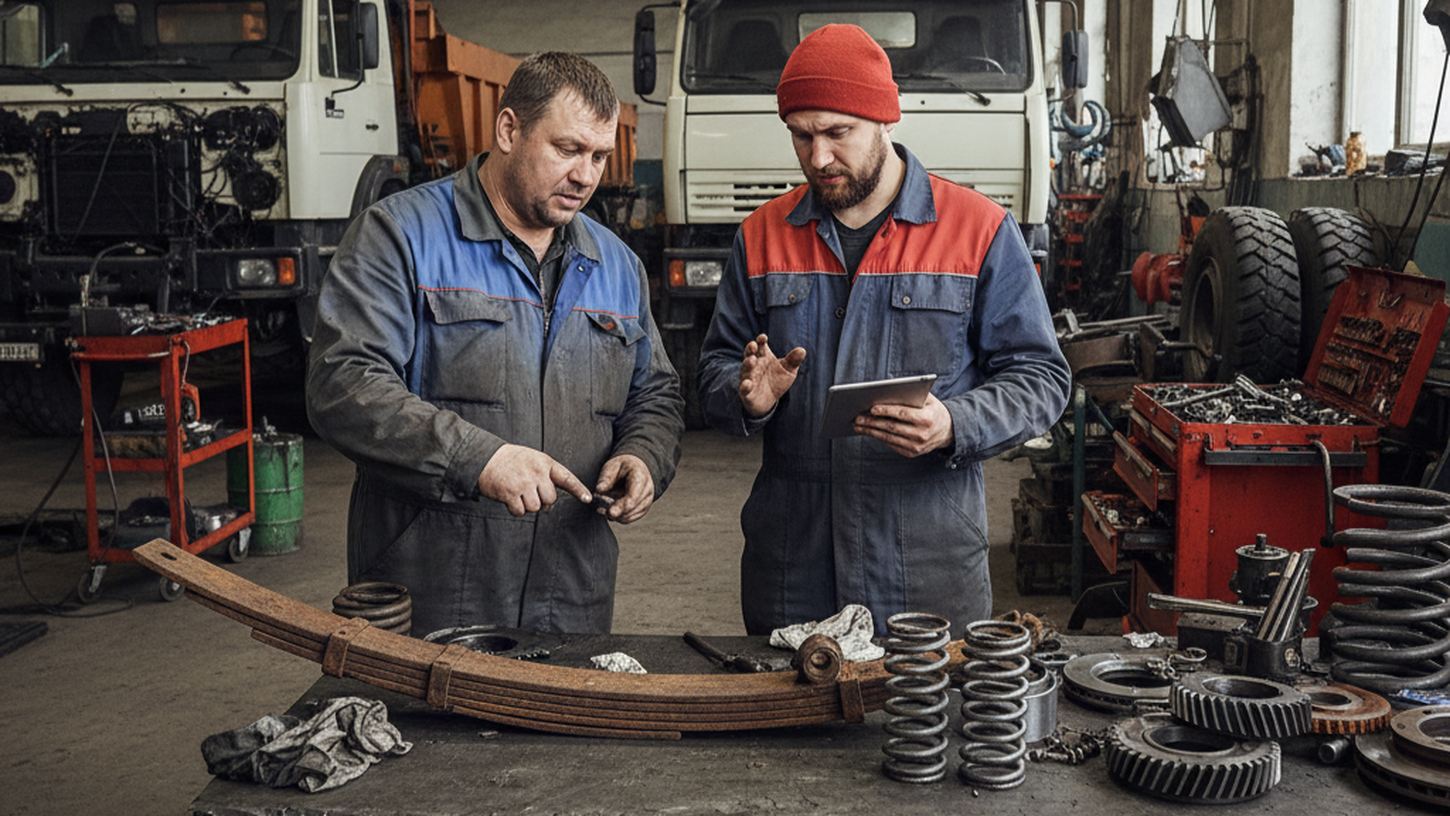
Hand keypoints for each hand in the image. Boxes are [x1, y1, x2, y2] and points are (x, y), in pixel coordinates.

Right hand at [477, 444, 591, 516]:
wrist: (486, 458)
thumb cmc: (512, 460)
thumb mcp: (534, 459)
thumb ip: (547, 475)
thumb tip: (551, 501)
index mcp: (545, 463)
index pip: (566, 477)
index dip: (578, 489)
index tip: (588, 498)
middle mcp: (536, 472)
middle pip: (550, 500)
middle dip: (542, 502)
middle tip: (531, 494)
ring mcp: (523, 483)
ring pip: (536, 508)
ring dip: (527, 506)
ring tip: (518, 494)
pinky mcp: (510, 493)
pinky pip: (520, 512)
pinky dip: (515, 510)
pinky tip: (510, 499)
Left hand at [594, 454, 654, 522]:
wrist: (634, 468)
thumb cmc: (621, 467)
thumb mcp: (612, 466)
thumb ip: (606, 478)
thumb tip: (599, 490)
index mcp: (640, 476)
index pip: (634, 495)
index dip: (622, 506)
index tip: (610, 512)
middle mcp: (647, 489)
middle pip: (633, 507)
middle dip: (617, 512)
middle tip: (600, 511)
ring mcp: (647, 500)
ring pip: (631, 515)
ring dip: (616, 516)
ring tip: (601, 510)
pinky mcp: (643, 508)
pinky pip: (630, 518)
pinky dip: (619, 518)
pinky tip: (608, 512)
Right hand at [739, 333, 806, 417]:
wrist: (769, 401)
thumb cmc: (777, 380)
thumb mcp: (788, 370)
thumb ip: (793, 360)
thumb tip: (802, 350)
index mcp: (762, 357)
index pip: (760, 346)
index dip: (760, 341)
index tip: (763, 337)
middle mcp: (753, 366)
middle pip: (749, 355)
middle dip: (750, 350)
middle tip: (753, 345)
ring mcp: (748, 378)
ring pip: (746, 370)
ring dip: (747, 364)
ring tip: (751, 360)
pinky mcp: (746, 393)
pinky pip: (744, 389)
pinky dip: (744, 386)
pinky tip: (746, 384)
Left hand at [853, 394, 954, 457]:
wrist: (947, 430)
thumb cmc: (934, 411)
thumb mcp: (929, 399)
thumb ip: (912, 396)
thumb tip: (888, 393)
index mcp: (927, 419)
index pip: (903, 414)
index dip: (886, 411)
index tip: (872, 408)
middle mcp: (922, 435)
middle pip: (892, 427)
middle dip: (873, 422)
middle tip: (858, 418)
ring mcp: (917, 446)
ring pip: (889, 438)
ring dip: (872, 432)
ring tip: (859, 426)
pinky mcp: (912, 453)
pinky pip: (892, 445)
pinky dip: (879, 438)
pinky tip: (870, 432)